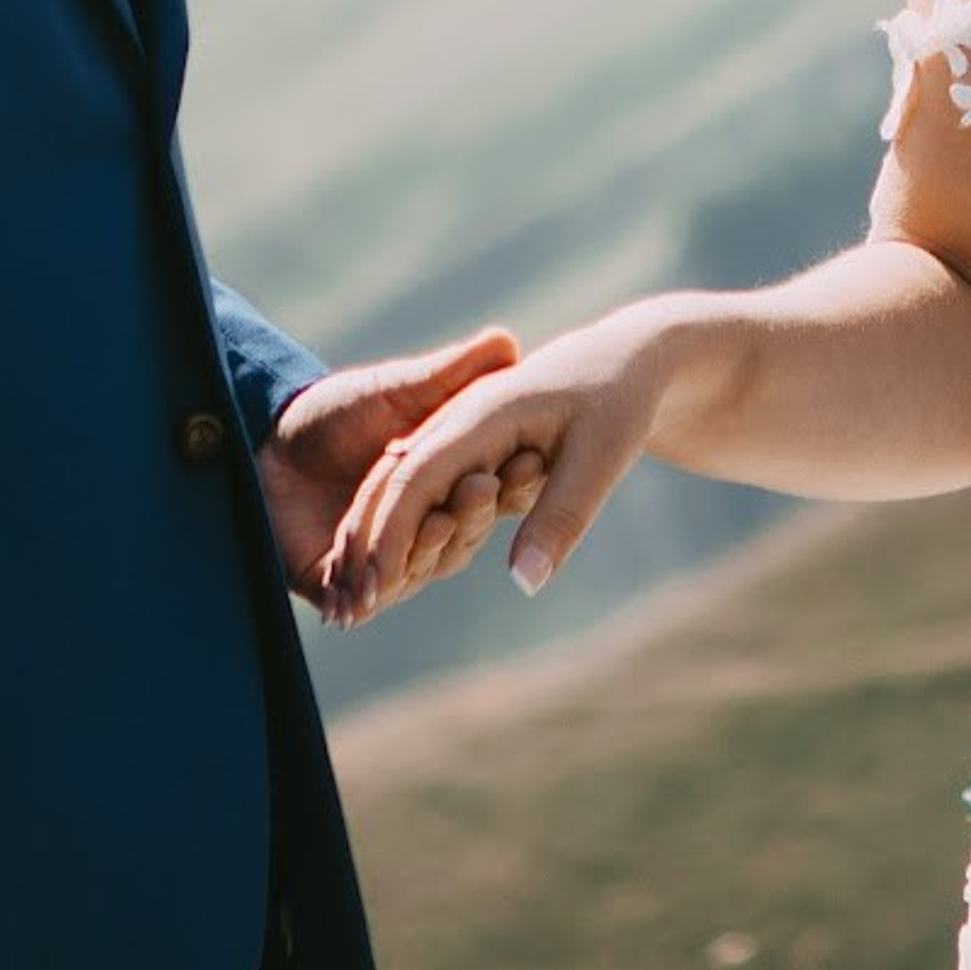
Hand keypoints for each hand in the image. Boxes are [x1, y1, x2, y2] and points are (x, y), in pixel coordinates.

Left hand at [258, 328, 542, 610]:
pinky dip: (368, 594)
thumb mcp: (399, 388)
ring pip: (419, 568)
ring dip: (433, 548)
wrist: (264, 438)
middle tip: (484, 484)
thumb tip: (506, 343)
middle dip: (474, 513)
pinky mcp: (333, 582)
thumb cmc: (338, 410)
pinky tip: (377, 587)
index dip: (512, 480)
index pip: (492, 493)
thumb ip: (451, 373)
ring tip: (439, 521)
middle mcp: (423, 530)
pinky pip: (358, 597)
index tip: (530, 457)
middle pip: (461, 534)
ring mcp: (381, 560)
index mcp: (448, 488)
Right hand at [321, 308, 685, 621]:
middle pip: (393, 485)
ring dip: (372, 539)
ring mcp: (458, 429)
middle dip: (365, 546)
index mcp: (482, 415)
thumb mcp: (601, 457)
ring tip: (351, 600)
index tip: (372, 592)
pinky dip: (397, 524)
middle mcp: (458, 421)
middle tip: (344, 611)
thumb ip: (559, 516)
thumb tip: (524, 583)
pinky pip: (422, 483)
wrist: (626, 358)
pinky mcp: (466, 443)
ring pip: (400, 486)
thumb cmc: (619, 402)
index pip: (418, 479)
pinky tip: (384, 570)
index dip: (391, 536)